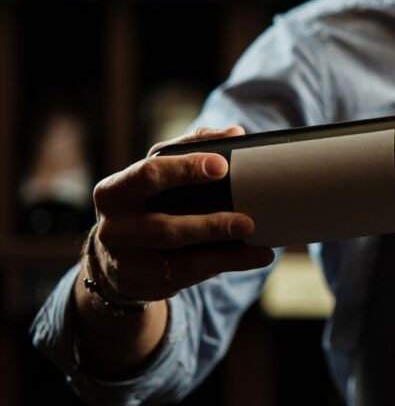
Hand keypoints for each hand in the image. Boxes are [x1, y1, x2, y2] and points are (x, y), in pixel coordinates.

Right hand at [89, 126, 275, 303]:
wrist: (115, 260)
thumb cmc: (146, 202)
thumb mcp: (157, 172)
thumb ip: (191, 147)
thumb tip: (234, 133)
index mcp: (115, 191)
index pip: (150, 175)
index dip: (186, 169)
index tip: (222, 166)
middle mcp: (115, 228)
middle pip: (165, 228)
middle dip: (209, 226)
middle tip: (247, 222)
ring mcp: (129, 262)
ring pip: (182, 261)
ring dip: (226, 254)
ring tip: (257, 242)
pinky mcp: (148, 284)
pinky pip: (191, 277)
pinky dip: (225, 265)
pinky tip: (254, 257)